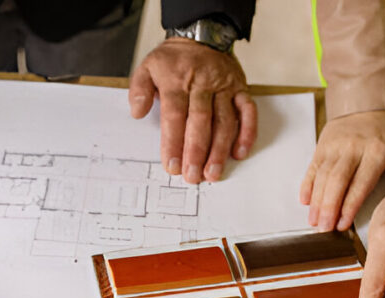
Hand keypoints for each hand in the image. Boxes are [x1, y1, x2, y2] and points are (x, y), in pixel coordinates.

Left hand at [129, 38, 256, 183]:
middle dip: (197, 151)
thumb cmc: (173, 60)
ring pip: (225, 121)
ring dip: (220, 149)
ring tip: (213, 173)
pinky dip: (247, 132)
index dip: (173, 143)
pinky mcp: (241, 89)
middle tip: (193, 176)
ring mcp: (224, 87)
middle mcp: (202, 84)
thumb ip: (139, 90)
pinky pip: (248, 111)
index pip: (175, 116)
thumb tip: (137, 113)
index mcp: (177, 81)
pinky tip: (239, 153)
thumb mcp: (147, 67)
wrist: (202, 35)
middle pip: (201, 121)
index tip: (171, 166)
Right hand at [300, 110, 384, 230]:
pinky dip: (307, 186)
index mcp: (377, 151)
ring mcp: (335, 146)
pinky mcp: (322, 146)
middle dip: (329, 208)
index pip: (360, 183)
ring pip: (322, 177)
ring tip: (314, 221)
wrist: (365, 104)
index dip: (349, 206)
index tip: (343, 224)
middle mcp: (353, 148)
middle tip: (324, 229)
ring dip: (317, 202)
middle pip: (337, 182)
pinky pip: (312, 168)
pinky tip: (305, 201)